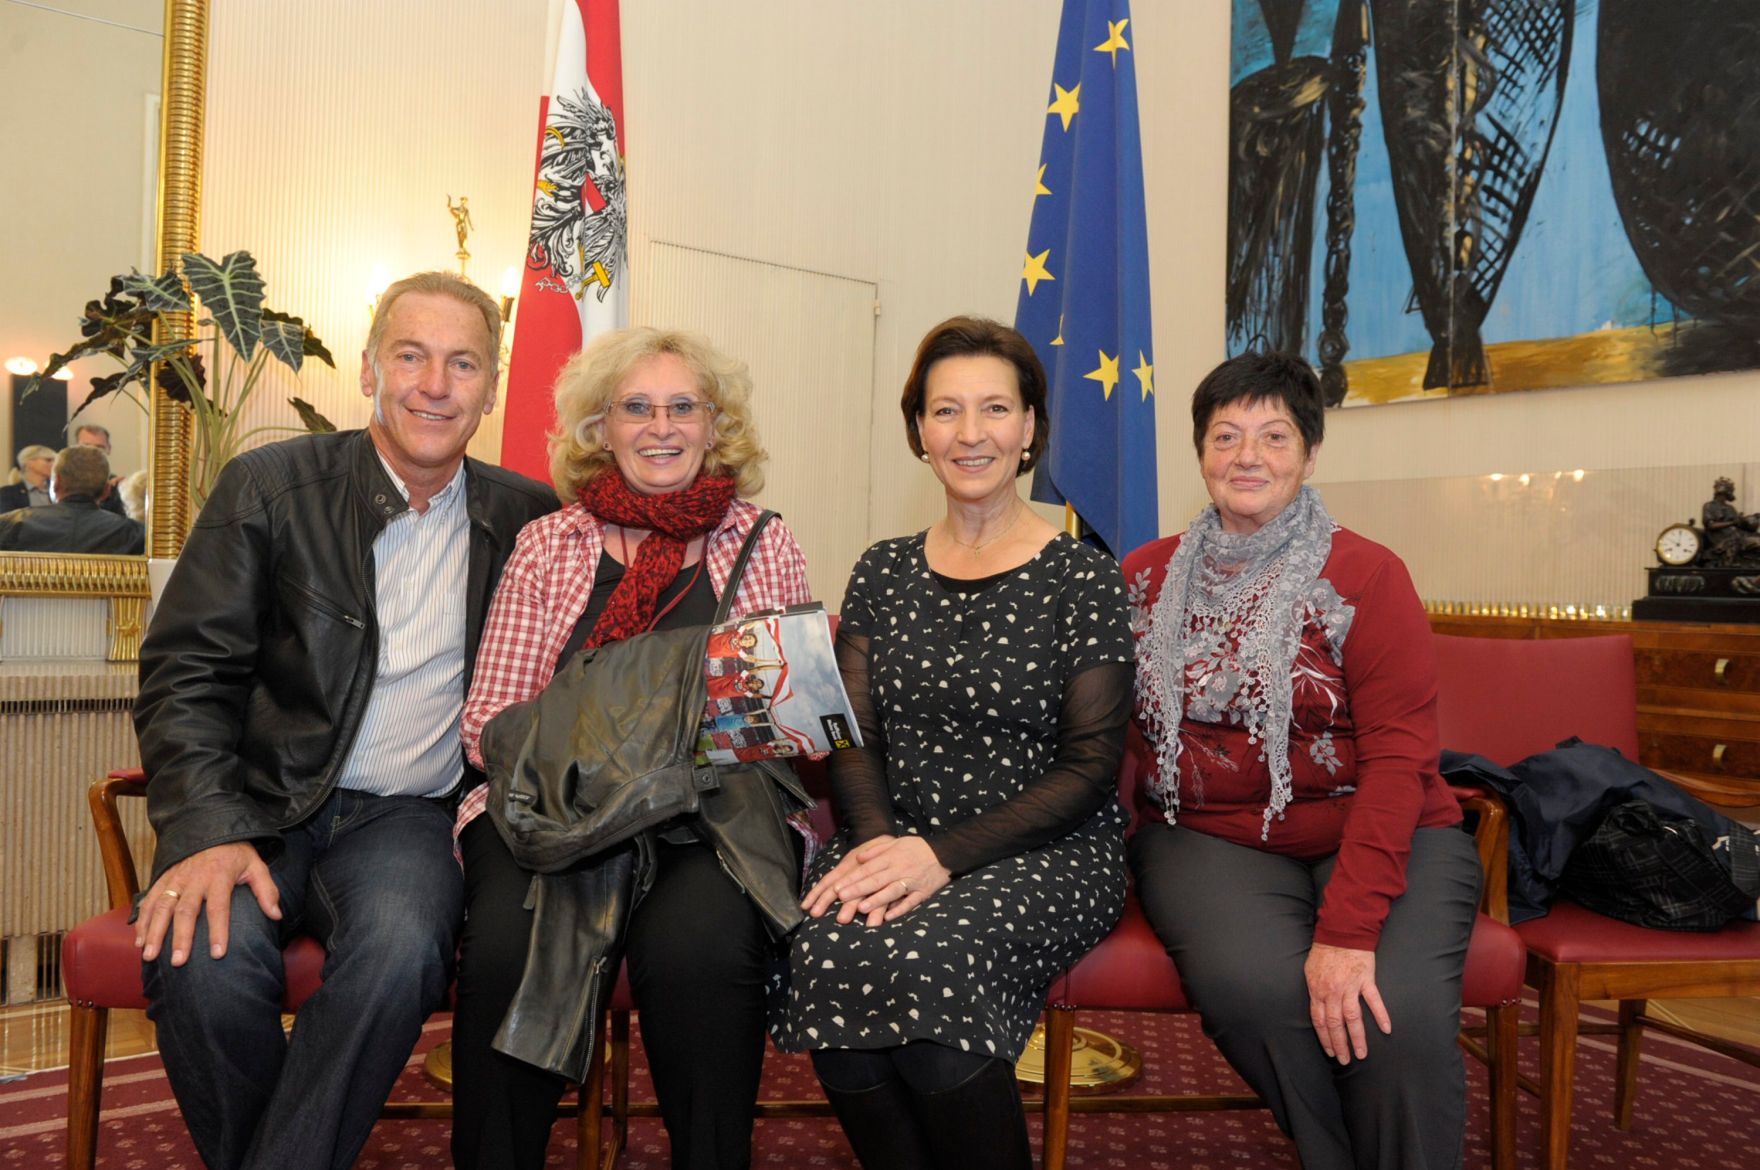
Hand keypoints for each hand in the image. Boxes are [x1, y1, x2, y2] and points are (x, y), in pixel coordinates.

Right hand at [135, 842, 279, 965]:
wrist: (212, 828)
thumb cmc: (236, 853)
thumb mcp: (257, 865)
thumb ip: (266, 890)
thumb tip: (276, 915)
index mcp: (220, 876)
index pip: (219, 907)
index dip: (219, 930)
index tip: (217, 954)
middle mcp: (195, 878)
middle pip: (186, 910)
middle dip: (181, 937)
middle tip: (179, 962)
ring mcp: (176, 878)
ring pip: (162, 906)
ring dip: (155, 932)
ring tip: (150, 956)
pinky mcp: (163, 878)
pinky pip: (149, 900)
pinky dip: (142, 920)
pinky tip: (139, 941)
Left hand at [799, 834, 950, 926]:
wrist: (946, 852)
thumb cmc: (917, 848)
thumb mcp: (896, 843)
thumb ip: (877, 850)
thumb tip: (859, 858)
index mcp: (892, 857)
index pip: (868, 869)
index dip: (853, 878)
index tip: (838, 887)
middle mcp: (900, 869)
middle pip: (877, 880)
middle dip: (858, 889)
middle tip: (841, 897)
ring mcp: (912, 881)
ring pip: (892, 891)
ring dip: (877, 900)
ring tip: (862, 908)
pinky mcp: (923, 892)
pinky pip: (911, 902)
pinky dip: (900, 909)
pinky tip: (888, 917)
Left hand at [1304, 942, 1390, 1063]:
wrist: (1341, 932)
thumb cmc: (1324, 952)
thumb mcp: (1310, 971)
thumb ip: (1315, 992)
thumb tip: (1317, 1009)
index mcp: (1318, 991)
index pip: (1319, 1021)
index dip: (1324, 1038)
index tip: (1330, 1052)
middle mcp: (1333, 992)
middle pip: (1335, 1024)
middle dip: (1340, 1045)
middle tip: (1345, 1061)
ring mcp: (1350, 986)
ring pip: (1353, 1018)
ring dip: (1357, 1038)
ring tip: (1362, 1054)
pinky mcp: (1366, 979)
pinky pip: (1374, 1000)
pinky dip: (1381, 1015)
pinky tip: (1386, 1029)